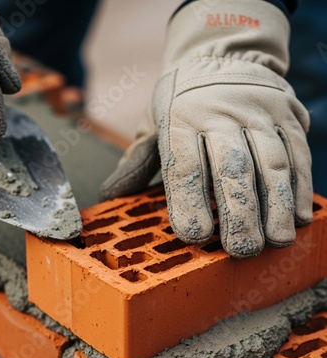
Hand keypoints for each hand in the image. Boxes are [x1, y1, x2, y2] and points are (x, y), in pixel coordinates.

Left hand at [100, 0, 312, 257]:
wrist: (224, 53)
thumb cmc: (183, 101)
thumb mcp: (154, 121)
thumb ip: (138, 160)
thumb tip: (111, 193)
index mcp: (180, 118)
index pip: (184, 166)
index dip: (190, 203)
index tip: (195, 236)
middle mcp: (220, 113)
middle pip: (232, 167)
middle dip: (239, 212)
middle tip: (242, 249)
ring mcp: (258, 112)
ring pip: (271, 163)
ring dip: (276, 205)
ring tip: (275, 240)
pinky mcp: (287, 115)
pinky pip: (297, 152)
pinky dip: (300, 187)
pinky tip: (297, 217)